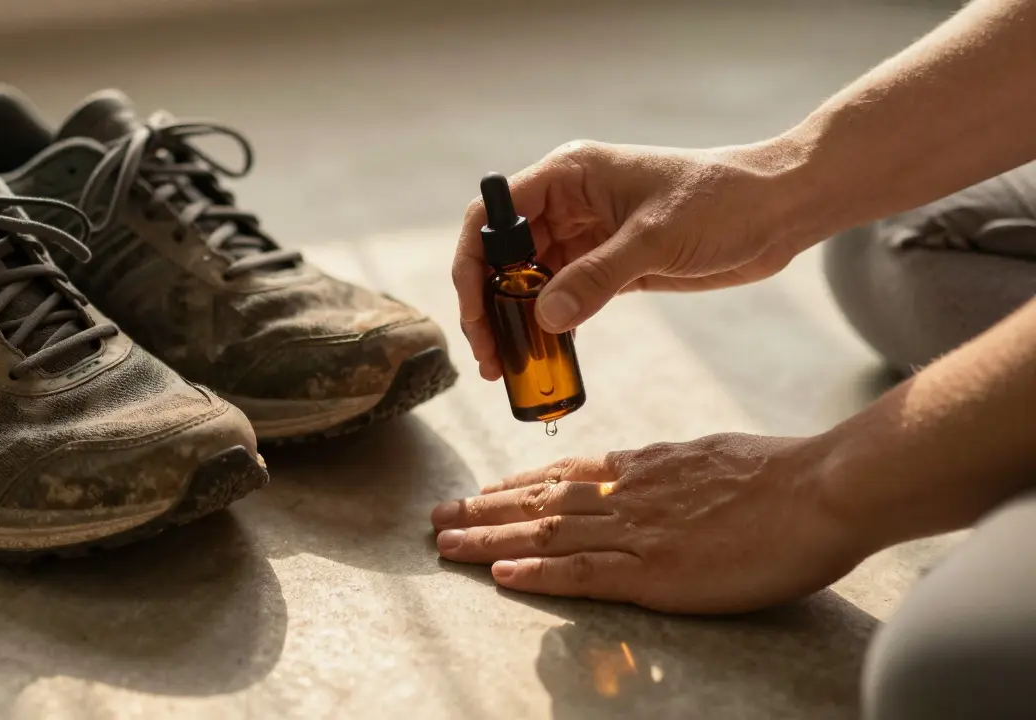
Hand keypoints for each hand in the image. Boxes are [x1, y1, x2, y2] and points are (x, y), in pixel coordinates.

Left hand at [430, 433, 869, 613]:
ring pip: (544, 536)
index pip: (564, 476)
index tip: (484, 491)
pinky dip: (536, 575)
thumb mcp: (711, 457)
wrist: (821, 488)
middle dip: (484, 510)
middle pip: (539, 503)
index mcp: (642, 468)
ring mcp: (637, 533)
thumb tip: (650, 471)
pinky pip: (581, 574)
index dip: (517, 486)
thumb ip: (671, 469)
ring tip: (444, 544)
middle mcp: (626, 494)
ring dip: (488, 540)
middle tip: (437, 516)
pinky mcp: (654, 573)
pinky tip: (499, 576)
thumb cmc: (783, 474)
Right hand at [453, 140, 815, 379]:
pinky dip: (548, 327)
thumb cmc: (722, 201)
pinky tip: (544, 358)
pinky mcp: (607, 265)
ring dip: (514, 322)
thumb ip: (598, 278)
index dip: (472, 264)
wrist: (779, 209)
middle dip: (488, 305)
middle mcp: (567, 203)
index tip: (474, 312)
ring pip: (528, 282)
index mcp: (568, 175)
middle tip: (489, 356)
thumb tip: (544, 319)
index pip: (492, 215)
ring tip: (508, 367)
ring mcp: (586, 235)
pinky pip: (561, 298)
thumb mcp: (657, 238)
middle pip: (502, 255)